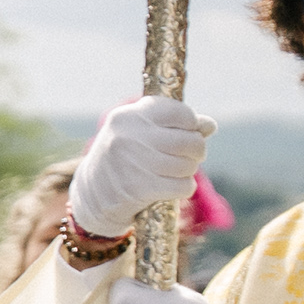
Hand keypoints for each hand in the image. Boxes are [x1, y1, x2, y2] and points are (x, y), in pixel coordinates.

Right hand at [68, 96, 215, 241]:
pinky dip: (185, 187)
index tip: (185, 131)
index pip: (180, 112)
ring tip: (178, 170)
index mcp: (130, 115)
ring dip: (189, 170)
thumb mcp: (140, 131)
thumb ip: (175, 125)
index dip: (191, 123)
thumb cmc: (124, 155)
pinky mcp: (140, 188)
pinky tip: (174, 186)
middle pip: (189, 140)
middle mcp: (130, 136)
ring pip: (187, 165)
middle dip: (196, 150)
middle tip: (189, 155)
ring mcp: (134, 163)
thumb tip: (210, 125)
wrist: (93, 191)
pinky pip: (183, 186)